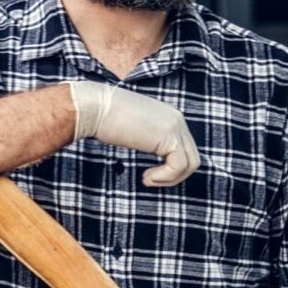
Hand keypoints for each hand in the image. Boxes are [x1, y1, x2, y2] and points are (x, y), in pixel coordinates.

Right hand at [64, 80, 200, 186]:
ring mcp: (175, 127)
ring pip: (190, 164)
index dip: (170, 167)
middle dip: (173, 176)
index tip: (149, 173)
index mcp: (170, 117)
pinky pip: (178, 166)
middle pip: (192, 157)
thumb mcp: (135, 129)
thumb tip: (158, 162)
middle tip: (148, 179)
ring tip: (146, 179)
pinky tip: (146, 177)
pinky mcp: (169, 137)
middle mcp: (177, 119)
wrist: (94, 107)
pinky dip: (164, 178)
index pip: (185, 149)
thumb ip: (150, 139)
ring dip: (169, 179)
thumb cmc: (105, 120)